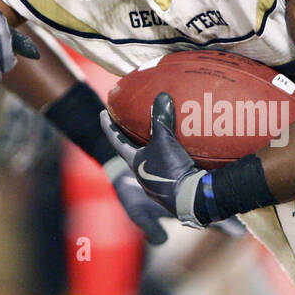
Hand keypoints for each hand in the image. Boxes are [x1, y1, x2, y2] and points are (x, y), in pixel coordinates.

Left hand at [101, 93, 207, 228]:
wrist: (191, 199)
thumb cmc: (171, 169)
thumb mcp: (165, 142)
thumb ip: (162, 119)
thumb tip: (161, 95)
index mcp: (135, 163)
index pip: (116, 141)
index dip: (109, 126)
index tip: (102, 113)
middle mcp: (142, 176)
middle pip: (132, 153)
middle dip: (131, 140)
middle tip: (131, 125)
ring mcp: (156, 186)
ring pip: (151, 164)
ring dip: (152, 152)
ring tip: (158, 139)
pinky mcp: (172, 190)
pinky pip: (169, 170)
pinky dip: (171, 160)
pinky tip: (182, 155)